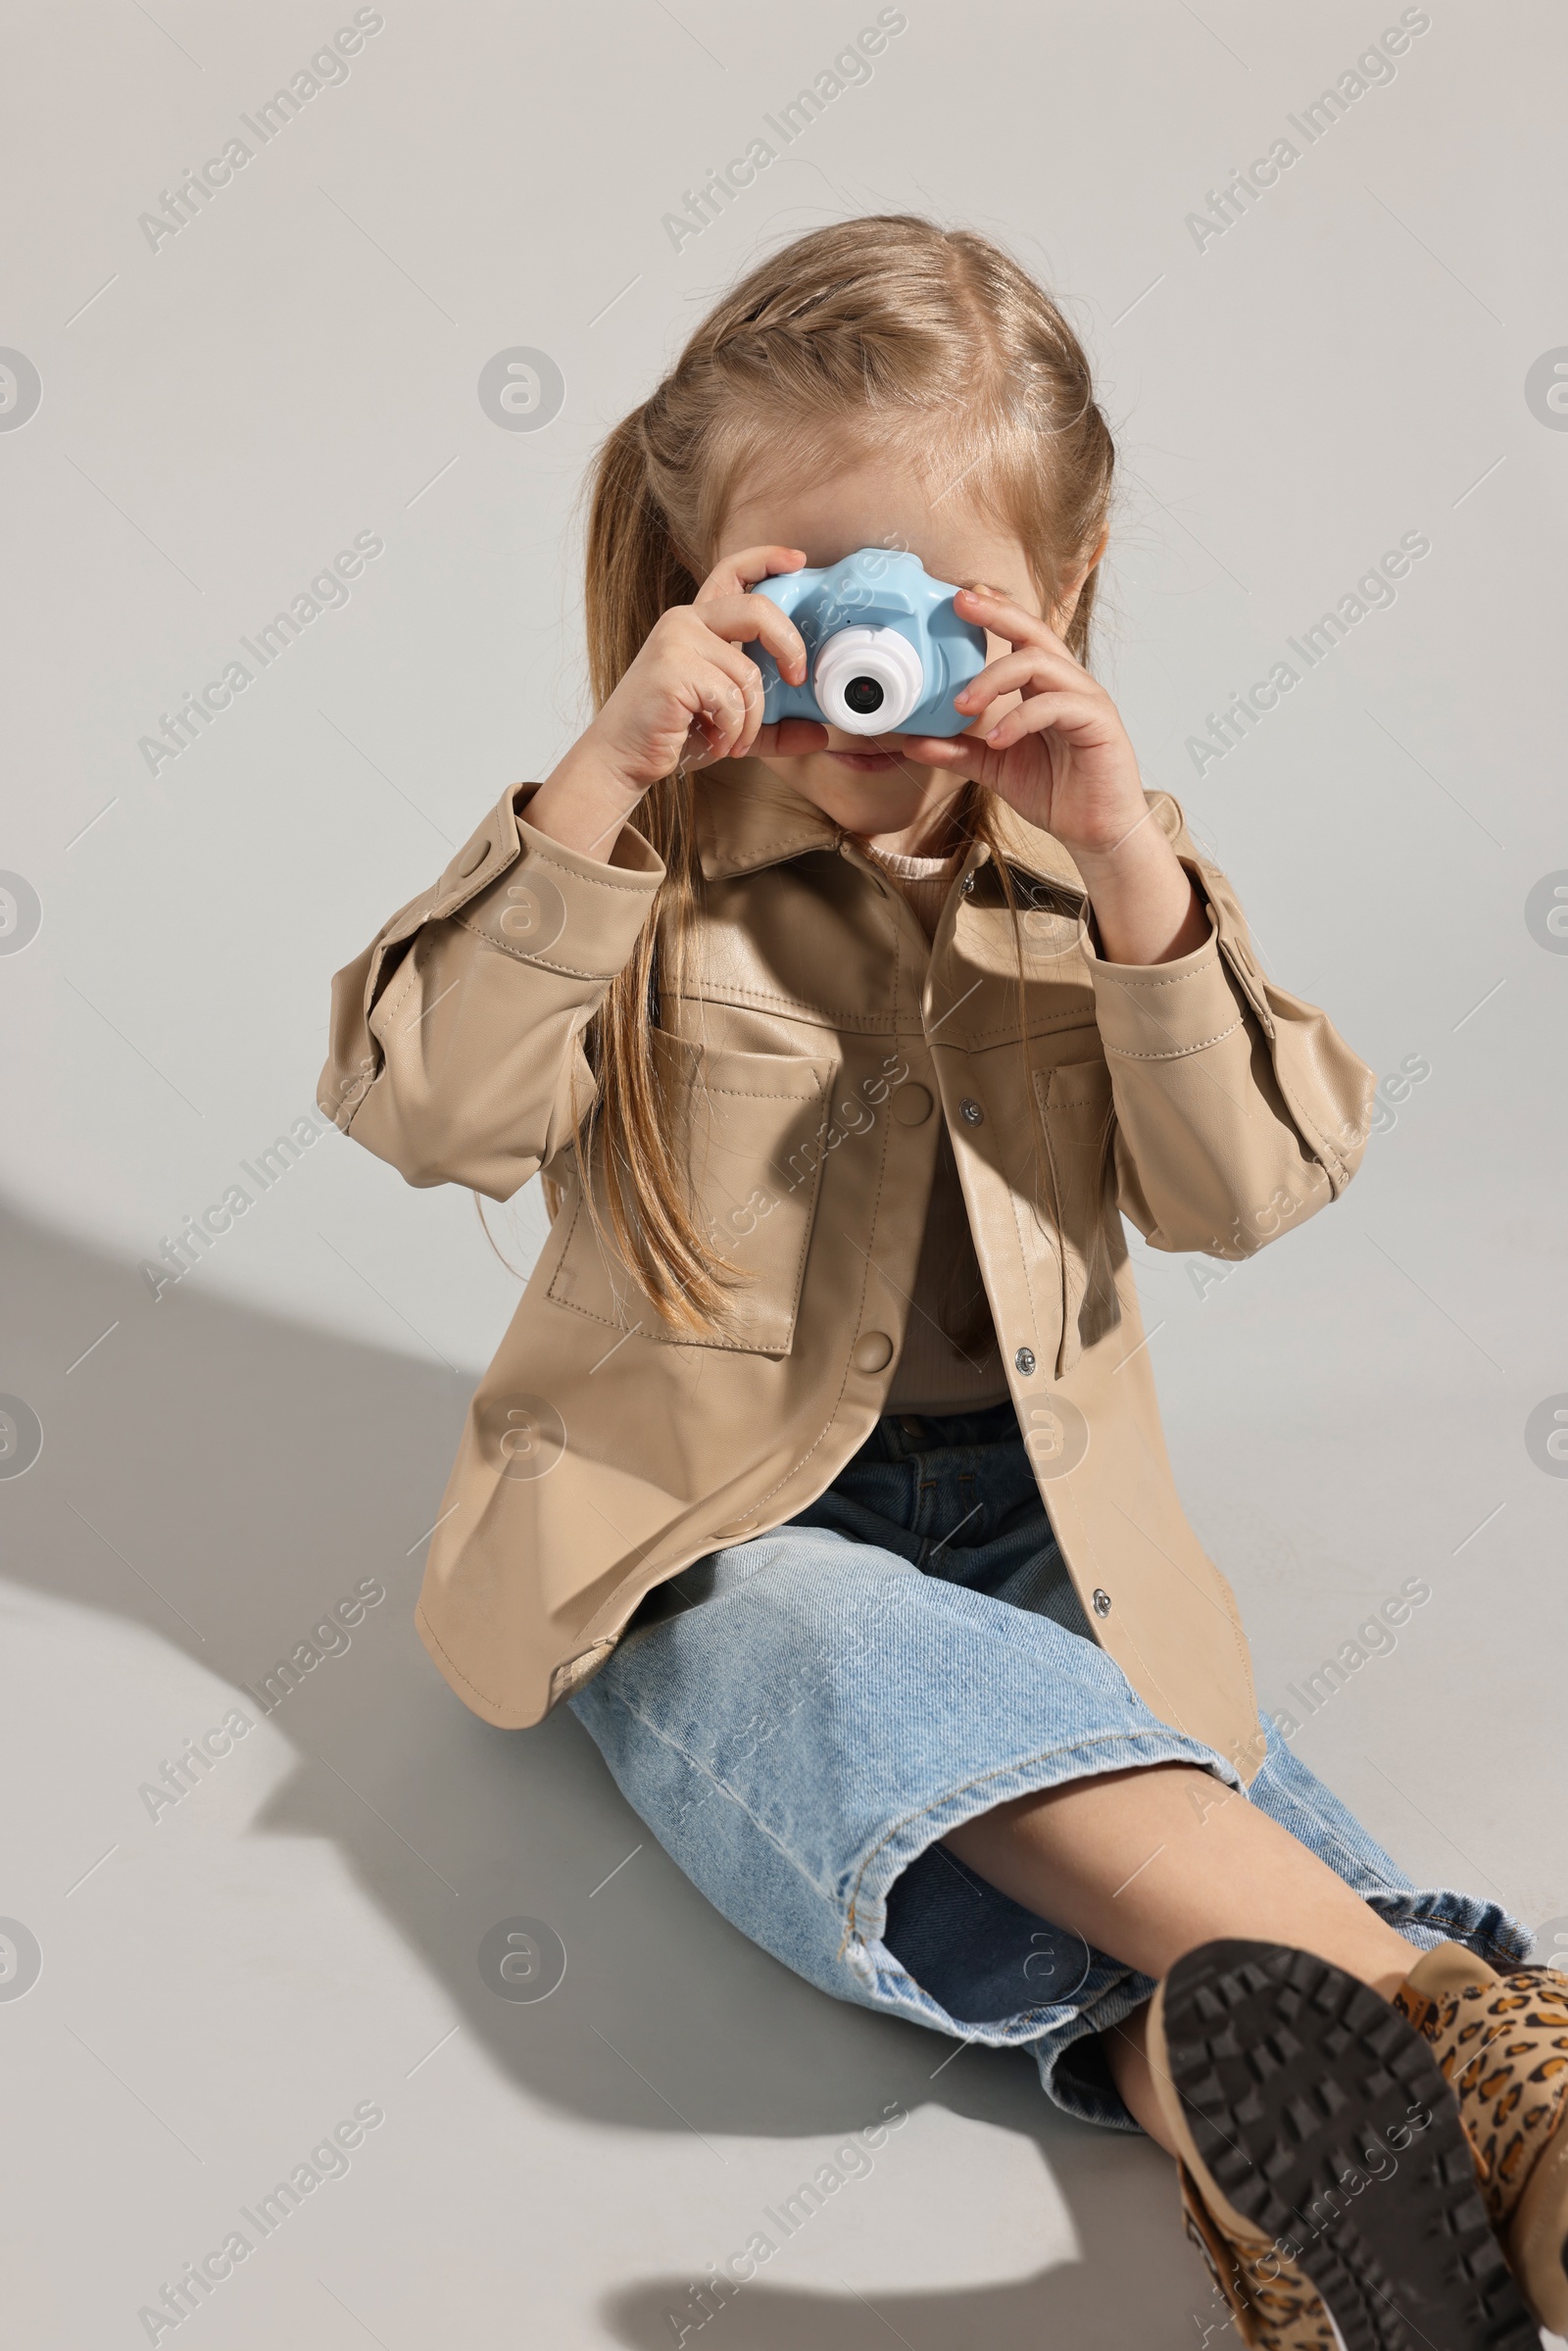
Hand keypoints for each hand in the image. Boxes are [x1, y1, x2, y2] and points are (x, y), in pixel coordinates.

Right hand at [529, 545, 828, 858]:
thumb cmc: (674, 732)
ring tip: (734, 740)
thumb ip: (775, 725)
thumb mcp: (733, 723)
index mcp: (699, 623)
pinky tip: (716, 743)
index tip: (798, 561)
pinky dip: (732, 729)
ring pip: (748, 672)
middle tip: (797, 679)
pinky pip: (729, 698)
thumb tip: (820, 733)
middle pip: (758, 609)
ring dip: (751, 718)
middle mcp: (685, 621)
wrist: (624, 757)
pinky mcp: (671, 669)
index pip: (732, 571)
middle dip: (789, 645)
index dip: (767, 559)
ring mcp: (676, 642)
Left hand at [894, 585, 1146, 860]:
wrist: (1096, 830)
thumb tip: (913, 742)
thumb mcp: (995, 767)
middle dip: (996, 614)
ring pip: (1041, 663)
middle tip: (960, 604)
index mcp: (1043, 686)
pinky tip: (999, 740)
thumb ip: (958, 751)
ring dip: (996, 679)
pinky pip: (1056, 705)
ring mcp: (1086, 699)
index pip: (1019, 637)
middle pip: (1033, 631)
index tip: (959, 599)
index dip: (993, 613)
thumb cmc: (1057, 792)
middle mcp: (1067, 683)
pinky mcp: (1099, 722)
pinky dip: (1022, 718)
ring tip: (963, 705)